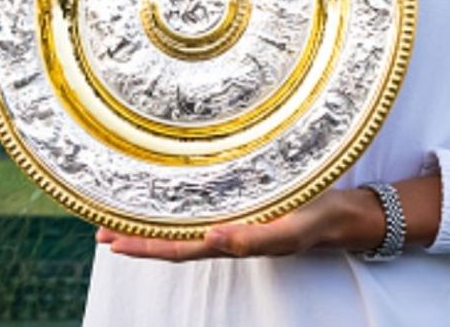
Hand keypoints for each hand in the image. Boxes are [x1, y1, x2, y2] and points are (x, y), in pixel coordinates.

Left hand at [97, 176, 439, 260]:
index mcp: (236, 242)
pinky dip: (181, 210)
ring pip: (186, 229)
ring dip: (153, 226)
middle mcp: (230, 234)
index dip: (145, 247)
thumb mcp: (293, 228)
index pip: (179, 249)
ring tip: (122, 218)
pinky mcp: (249, 207)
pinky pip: (205, 212)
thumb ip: (257, 238)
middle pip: (174, 241)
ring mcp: (239, 222)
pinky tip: (174, 200)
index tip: (112, 240)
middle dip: (137, 238)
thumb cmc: (321, 219)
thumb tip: (212, 239)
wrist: (350, 214)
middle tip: (100, 228)